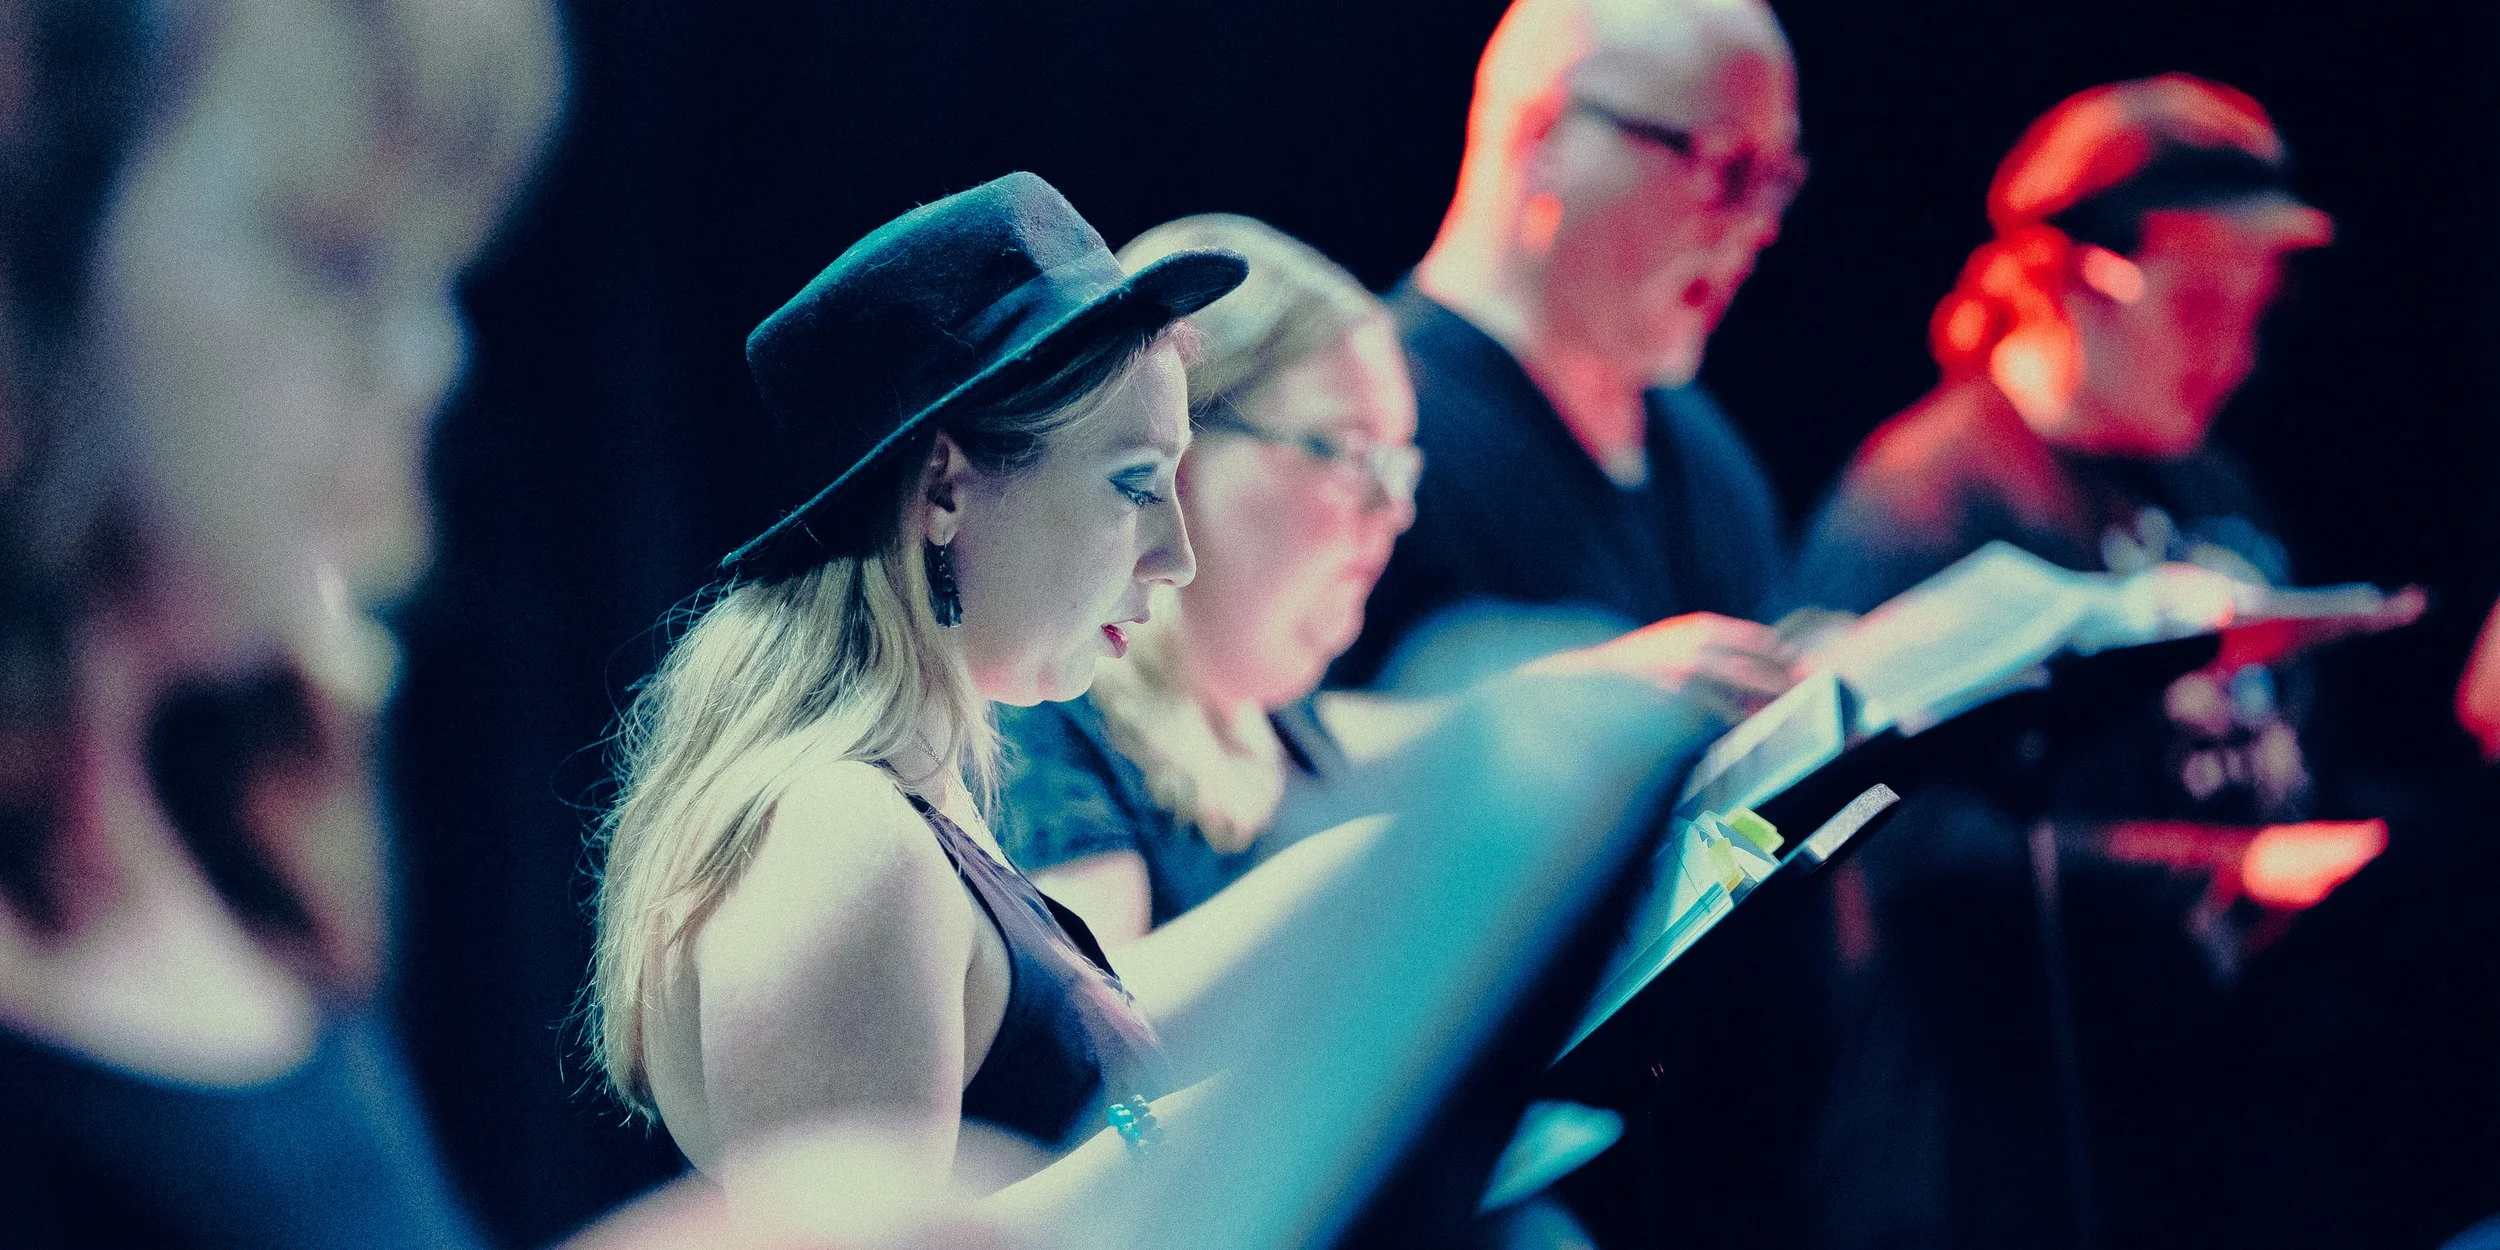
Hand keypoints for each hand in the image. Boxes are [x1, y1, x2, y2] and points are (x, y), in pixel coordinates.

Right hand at [1524, 612, 1801, 724]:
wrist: (1601, 671)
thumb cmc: (1645, 657)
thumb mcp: (1678, 638)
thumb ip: (1713, 646)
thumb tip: (1754, 666)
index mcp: (1701, 626)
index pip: (1756, 637)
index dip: (1782, 654)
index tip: (1800, 667)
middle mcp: (1698, 644)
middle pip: (1756, 661)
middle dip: (1783, 678)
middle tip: (1805, 692)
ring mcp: (1689, 670)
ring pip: (1742, 686)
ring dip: (1767, 699)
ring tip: (1785, 709)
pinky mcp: (1680, 695)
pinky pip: (1717, 708)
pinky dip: (1736, 716)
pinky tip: (1747, 722)